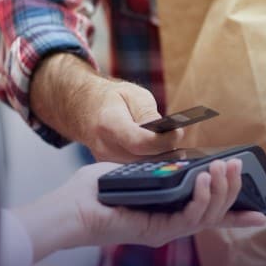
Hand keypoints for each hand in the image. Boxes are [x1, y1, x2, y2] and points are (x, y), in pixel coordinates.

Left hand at [15, 159, 265, 258]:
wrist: (69, 208)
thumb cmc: (94, 190)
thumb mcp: (135, 172)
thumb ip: (159, 169)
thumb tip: (179, 159)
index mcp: (168, 213)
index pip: (208, 214)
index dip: (235, 213)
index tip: (261, 211)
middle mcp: (170, 226)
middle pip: (215, 213)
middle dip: (233, 190)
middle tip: (238, 165)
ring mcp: (165, 231)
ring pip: (208, 215)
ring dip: (222, 190)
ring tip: (225, 167)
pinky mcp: (157, 231)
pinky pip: (191, 217)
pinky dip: (203, 198)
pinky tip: (205, 178)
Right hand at [31, 54, 182, 161]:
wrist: (83, 108)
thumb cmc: (112, 99)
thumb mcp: (133, 95)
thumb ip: (149, 113)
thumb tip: (168, 133)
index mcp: (108, 123)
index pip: (139, 141)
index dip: (162, 141)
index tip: (178, 132)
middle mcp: (104, 146)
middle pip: (142, 159)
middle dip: (165, 153)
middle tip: (182, 145)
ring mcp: (105, 161)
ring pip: (140, 168)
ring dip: (160, 161)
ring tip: (175, 150)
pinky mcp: (109, 168)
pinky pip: (135, 170)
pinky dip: (150, 163)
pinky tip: (162, 156)